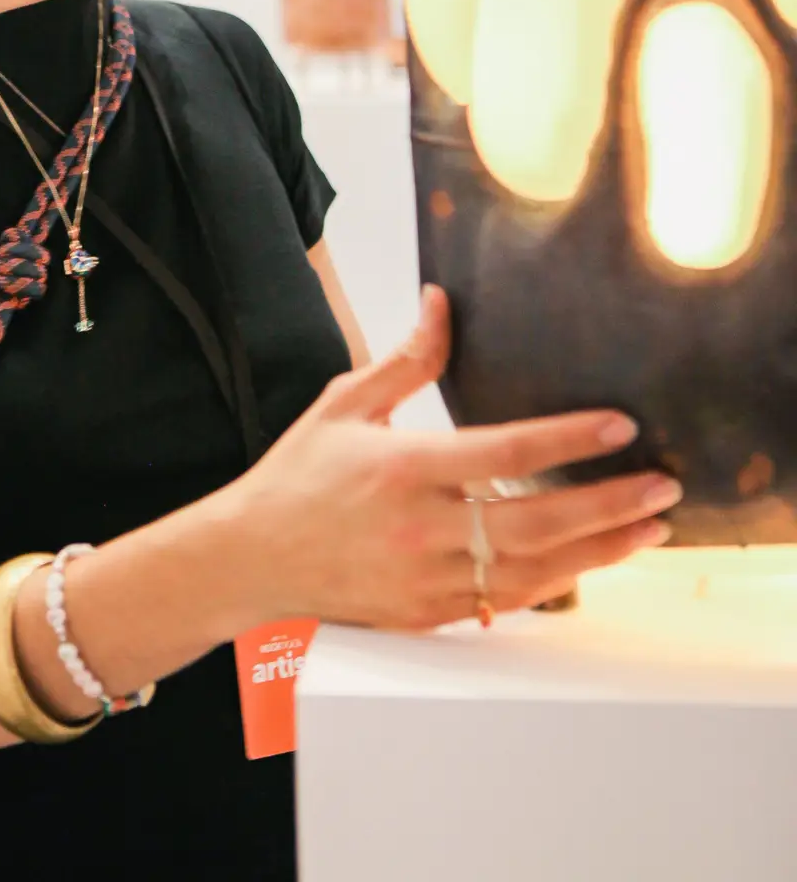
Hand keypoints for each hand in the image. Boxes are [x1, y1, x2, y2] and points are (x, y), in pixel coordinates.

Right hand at [231, 287, 678, 632]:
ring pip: (532, 570)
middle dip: (606, 505)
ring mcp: (426, 579)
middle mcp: (419, 529)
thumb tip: (442, 302)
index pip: (501, 451)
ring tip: (648, 528)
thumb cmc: (298, 474)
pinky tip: (590, 562)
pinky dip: (555, 583)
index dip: (565, 439)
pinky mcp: (428, 613)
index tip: (617, 426)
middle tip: (660, 487)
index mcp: (401, 469)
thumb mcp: (345, 403)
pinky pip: (505, 601)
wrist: (253, 557)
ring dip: (598, 551)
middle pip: (533, 521)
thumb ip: (406, 359)